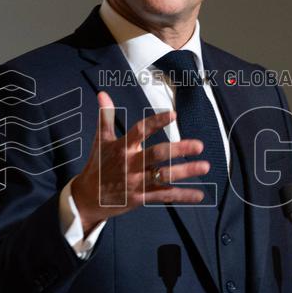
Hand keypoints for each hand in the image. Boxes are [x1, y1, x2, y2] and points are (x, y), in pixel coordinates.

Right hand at [70, 92, 209, 234]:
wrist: (87, 198)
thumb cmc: (97, 166)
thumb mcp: (100, 141)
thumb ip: (105, 117)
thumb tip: (102, 94)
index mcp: (122, 147)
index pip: (140, 130)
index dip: (156, 122)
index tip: (173, 114)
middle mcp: (130, 164)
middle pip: (157, 154)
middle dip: (178, 149)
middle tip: (199, 145)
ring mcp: (136, 182)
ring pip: (164, 176)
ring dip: (186, 172)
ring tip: (205, 166)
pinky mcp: (140, 198)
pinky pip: (164, 196)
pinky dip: (182, 196)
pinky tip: (199, 194)